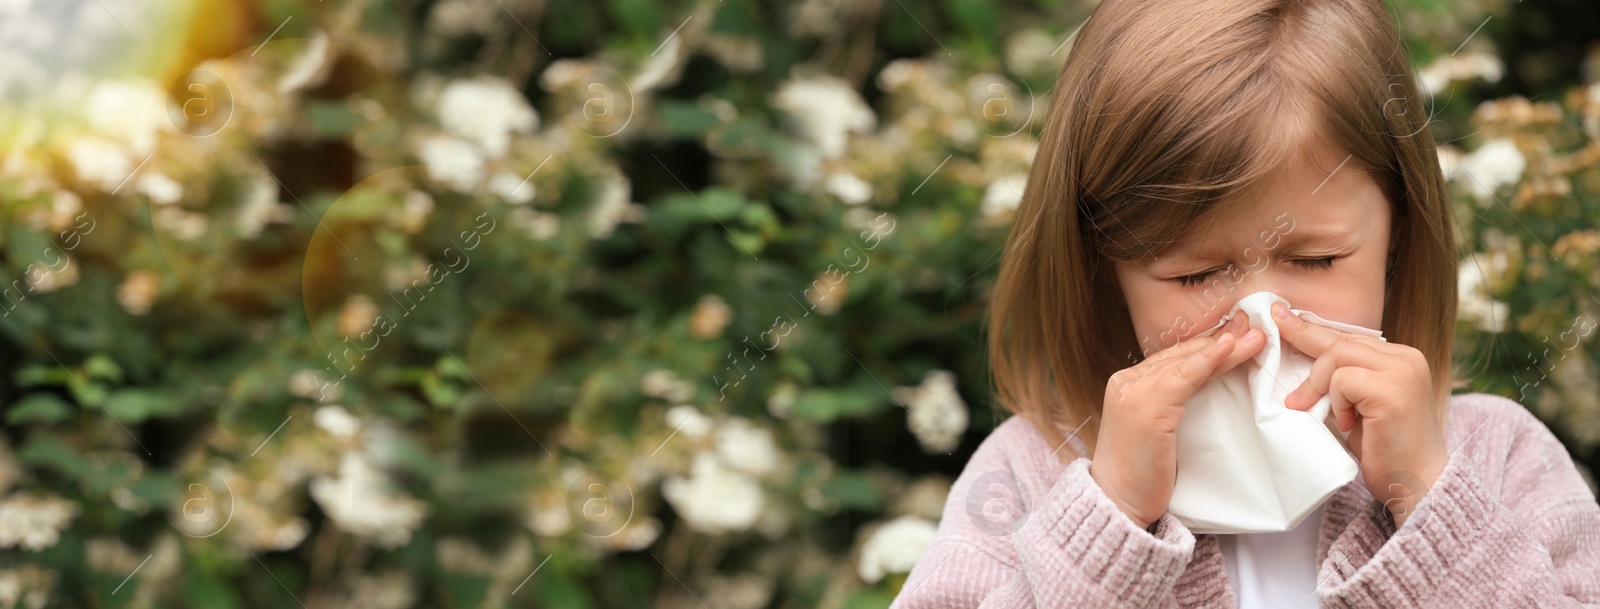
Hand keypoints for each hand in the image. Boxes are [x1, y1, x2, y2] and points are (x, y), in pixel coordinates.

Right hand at [1090, 315, 1265, 528]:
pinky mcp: (1145, 407)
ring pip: (1185, 361)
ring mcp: (1132, 392)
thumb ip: (1173, 408)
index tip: (1237, 334)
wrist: (1117, 505)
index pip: (1172, 359)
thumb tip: (1210, 390)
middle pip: (1180, 354)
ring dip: (1223, 346)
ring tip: (1255, 336)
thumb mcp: (1158, 434)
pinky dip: (1207, 360)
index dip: (1206, 345)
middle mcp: (1126, 382)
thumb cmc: (1141, 478)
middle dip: (1218, 338)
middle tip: (1253, 324)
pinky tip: (1229, 348)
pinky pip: (1182, 377)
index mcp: (1128, 386)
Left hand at [1275, 302, 1447, 527]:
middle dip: (1304, 339)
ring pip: (1338, 356)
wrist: (1416, 483)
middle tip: (1275, 327)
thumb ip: (1344, 379)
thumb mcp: (1360, 404)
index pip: (1349, 337)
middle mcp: (1406, 358)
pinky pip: (1343, 380)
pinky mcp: (1392, 390)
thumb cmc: (1386, 448)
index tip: (1283, 317)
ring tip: (1320, 410)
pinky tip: (1349, 424)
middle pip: (1341, 340)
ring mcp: (1402, 371)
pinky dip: (1336, 401)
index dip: (1314, 330)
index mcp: (1401, 358)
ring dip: (1318, 384)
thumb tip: (1302, 358)